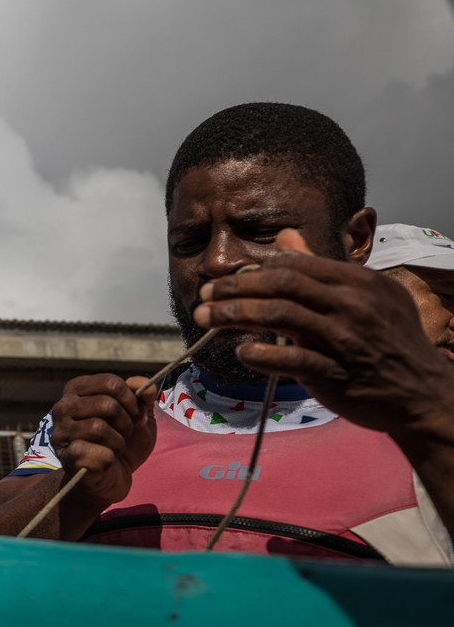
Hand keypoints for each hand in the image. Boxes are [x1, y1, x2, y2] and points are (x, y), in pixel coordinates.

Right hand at [49, 373, 157, 506]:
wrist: (112, 477)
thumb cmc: (121, 440)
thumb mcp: (137, 413)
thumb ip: (142, 394)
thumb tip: (146, 387)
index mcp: (77, 390)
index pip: (110, 383)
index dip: (132, 400)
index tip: (136, 415)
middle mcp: (62, 407)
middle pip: (107, 405)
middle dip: (126, 422)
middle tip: (126, 434)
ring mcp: (61, 432)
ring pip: (99, 428)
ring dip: (119, 442)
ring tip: (115, 448)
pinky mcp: (68, 457)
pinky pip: (100, 453)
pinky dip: (111, 459)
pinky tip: (106, 462)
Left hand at [193, 229, 453, 441]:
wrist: (422, 391)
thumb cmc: (388, 339)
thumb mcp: (367, 295)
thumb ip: (321, 268)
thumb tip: (285, 235)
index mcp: (358, 282)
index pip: (294, 265)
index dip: (253, 271)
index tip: (225, 280)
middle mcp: (352, 305)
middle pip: (281, 286)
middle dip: (234, 288)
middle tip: (204, 295)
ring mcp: (344, 340)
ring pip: (280, 316)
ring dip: (235, 315)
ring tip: (205, 318)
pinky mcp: (337, 374)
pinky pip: (292, 360)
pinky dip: (262, 354)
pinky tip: (241, 352)